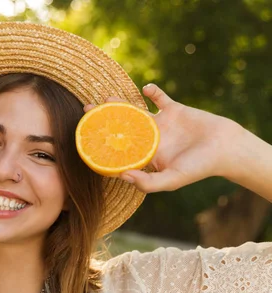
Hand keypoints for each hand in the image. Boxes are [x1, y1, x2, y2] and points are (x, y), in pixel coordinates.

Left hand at [84, 84, 243, 192]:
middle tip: (86, 111)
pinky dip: (152, 92)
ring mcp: (161, 123)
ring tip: (105, 97)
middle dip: (104, 119)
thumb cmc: (199, 168)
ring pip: (135, 110)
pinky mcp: (174, 109)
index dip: (103, 144)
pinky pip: (160, 98)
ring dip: (120, 103)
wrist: (226, 149)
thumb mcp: (172, 180)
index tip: (86, 139)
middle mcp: (149, 138)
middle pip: (121, 127)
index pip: (119, 149)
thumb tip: (122, 176)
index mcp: (146, 154)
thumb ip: (148, 183)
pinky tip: (144, 89)